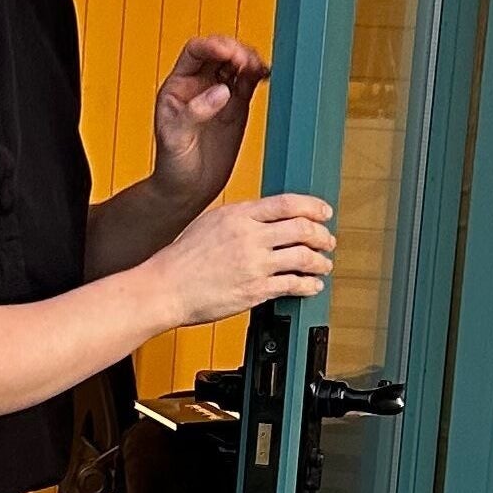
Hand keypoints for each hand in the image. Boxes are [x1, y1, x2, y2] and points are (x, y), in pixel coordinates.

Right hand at [144, 193, 334, 328]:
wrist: (165, 287)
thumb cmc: (180, 259)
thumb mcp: (209, 223)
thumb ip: (239, 219)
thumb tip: (263, 219)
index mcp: (239, 215)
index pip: (287, 203)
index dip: (313, 206)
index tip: (324, 212)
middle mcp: (249, 236)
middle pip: (302, 228)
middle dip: (322, 235)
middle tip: (328, 241)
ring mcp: (254, 263)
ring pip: (303, 256)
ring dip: (320, 261)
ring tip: (323, 265)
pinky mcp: (255, 289)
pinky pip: (293, 284)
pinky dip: (308, 284)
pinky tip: (311, 286)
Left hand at [151, 35, 267, 206]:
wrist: (188, 190)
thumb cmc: (173, 166)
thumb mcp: (176, 139)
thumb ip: (196, 112)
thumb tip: (222, 91)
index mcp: (178, 86)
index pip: (196, 51)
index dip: (213, 46)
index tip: (230, 53)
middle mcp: (198, 85)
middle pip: (220, 52)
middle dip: (236, 51)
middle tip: (247, 62)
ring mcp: (219, 94)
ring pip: (236, 64)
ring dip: (249, 60)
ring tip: (258, 68)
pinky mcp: (237, 107)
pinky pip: (249, 82)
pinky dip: (258, 75)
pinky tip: (266, 75)